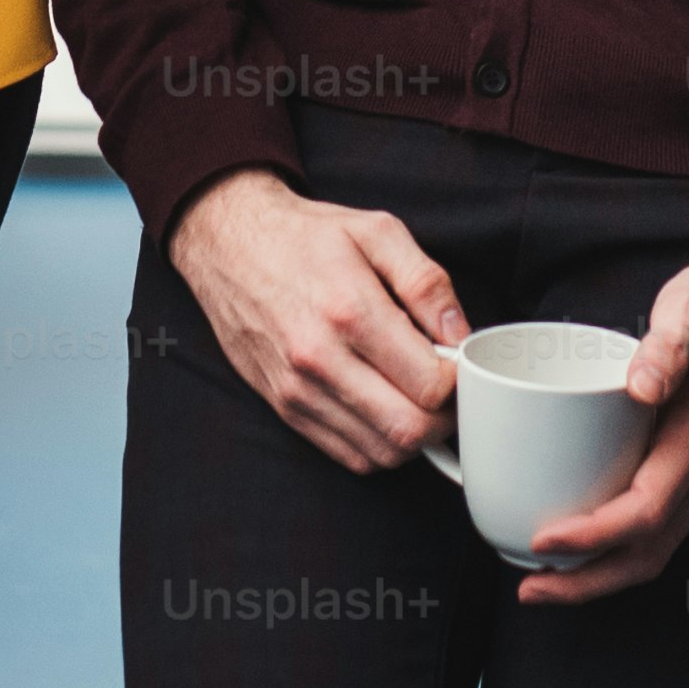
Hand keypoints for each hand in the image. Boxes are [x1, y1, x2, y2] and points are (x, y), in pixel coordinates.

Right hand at [166, 169, 469, 475]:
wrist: (228, 246)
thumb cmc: (306, 237)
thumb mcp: (376, 231)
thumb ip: (427, 282)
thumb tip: (460, 335)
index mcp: (349, 309)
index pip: (429, 384)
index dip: (459, 380)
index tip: (458, 362)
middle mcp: (320, 358)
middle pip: (409, 430)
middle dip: (444, 418)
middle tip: (447, 389)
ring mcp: (299, 390)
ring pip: (381, 454)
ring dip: (414, 437)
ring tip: (416, 398)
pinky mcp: (285, 408)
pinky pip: (349, 456)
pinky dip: (379, 446)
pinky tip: (384, 409)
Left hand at [512, 232, 688, 603]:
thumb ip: (669, 344)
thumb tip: (641, 386)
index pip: (646, 510)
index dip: (593, 536)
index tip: (543, 542)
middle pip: (650, 552)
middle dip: (589, 582)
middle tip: (530, 589)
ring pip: (656, 546)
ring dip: (602, 572)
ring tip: (544, 577)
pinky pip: (659, 523)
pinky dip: (618, 545)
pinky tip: (582, 535)